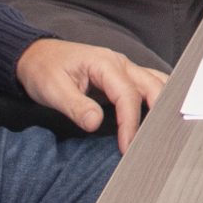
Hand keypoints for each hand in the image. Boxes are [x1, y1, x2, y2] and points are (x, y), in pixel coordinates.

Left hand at [15, 37, 164, 150]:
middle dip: (158, 114)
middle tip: (153, 143)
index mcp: (104, 63)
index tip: (127, 147)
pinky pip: (150, 84)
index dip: (130, 123)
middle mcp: (120, 63)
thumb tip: (95, 123)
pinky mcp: (123, 77)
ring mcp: (125, 68)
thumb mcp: (53, 89)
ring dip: (164, 104)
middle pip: (152, 86)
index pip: (128, 95)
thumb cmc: (44, 70)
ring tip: (166, 130)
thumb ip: (76, 106)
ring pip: (156, 83)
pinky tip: (162, 115)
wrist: (36, 55)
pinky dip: (159, 99)